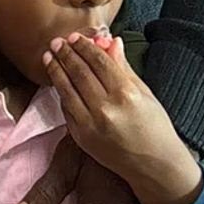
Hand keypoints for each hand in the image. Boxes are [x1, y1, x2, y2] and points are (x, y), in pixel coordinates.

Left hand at [44, 33, 203, 203]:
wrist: (154, 166)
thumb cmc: (155, 127)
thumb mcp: (145, 93)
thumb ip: (124, 68)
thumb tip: (111, 41)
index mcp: (126, 94)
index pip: (98, 62)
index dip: (84, 47)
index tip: (75, 37)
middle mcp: (106, 108)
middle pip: (79, 73)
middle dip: (66, 54)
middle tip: (57, 42)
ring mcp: (90, 124)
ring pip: (67, 90)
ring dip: (55, 70)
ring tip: (49, 56)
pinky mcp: (81, 136)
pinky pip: (66, 108)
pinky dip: (61, 92)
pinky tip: (58, 80)